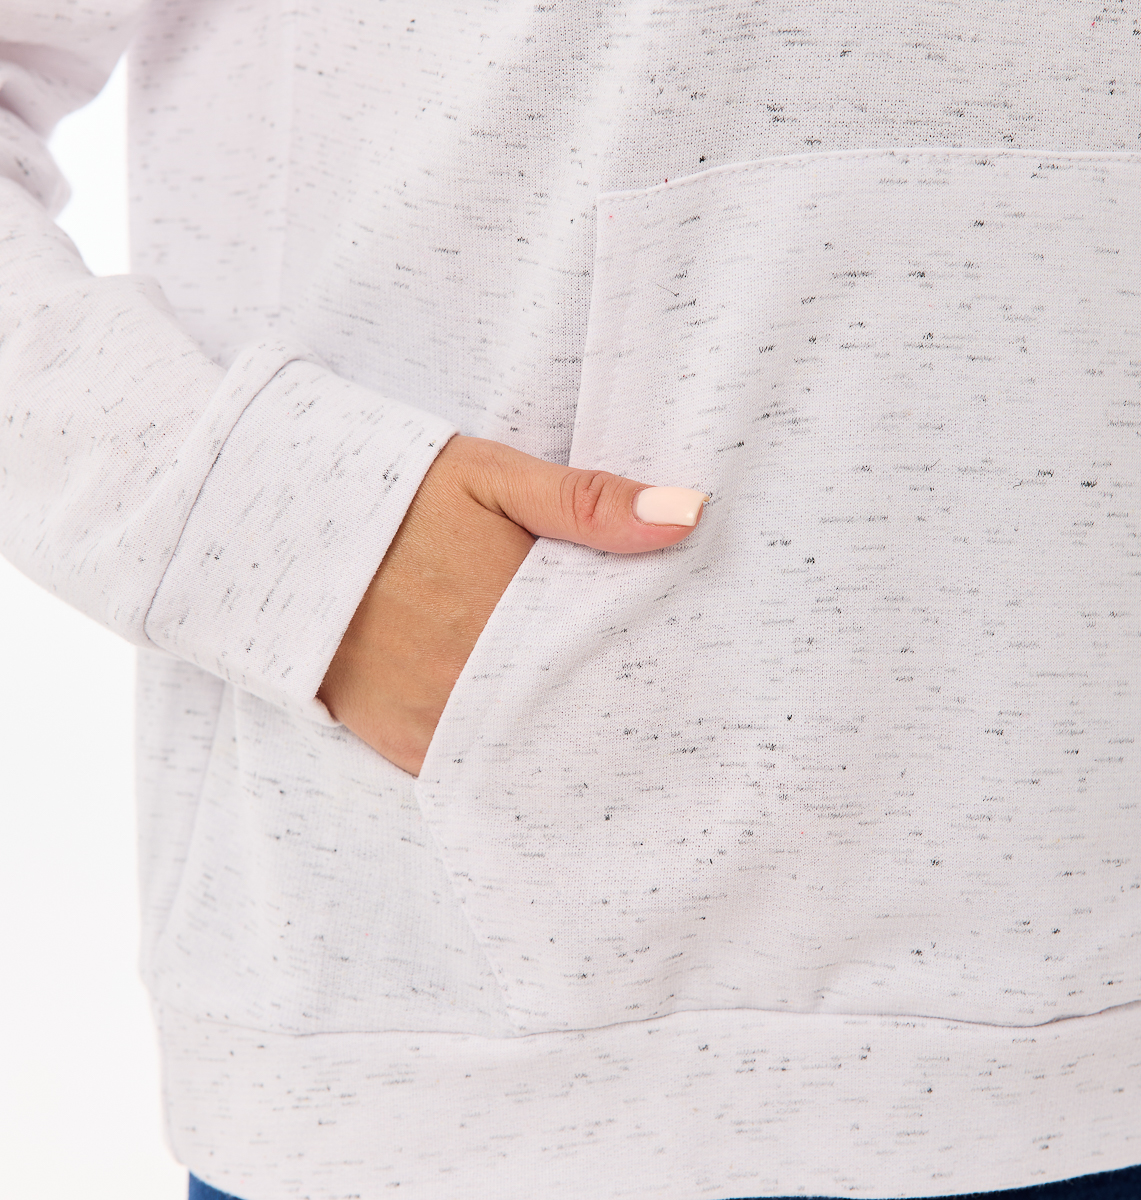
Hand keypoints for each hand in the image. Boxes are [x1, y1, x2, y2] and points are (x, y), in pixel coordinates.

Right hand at [317, 435, 706, 774]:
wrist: (275, 531)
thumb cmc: (392, 497)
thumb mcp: (492, 476)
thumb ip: (590, 503)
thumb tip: (690, 515)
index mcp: (516, 612)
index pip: (612, 657)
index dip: (651, 664)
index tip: (689, 672)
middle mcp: (481, 680)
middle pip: (578, 714)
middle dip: (615, 712)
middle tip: (667, 722)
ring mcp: (440, 720)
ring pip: (531, 751)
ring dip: (565, 742)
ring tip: (608, 738)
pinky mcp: (404, 745)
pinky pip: (474, 773)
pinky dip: (507, 764)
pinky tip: (537, 751)